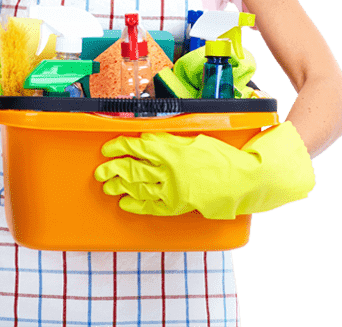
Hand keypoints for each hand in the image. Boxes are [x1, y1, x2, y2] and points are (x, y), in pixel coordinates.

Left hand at [94, 122, 315, 218]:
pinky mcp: (177, 205)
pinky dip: (136, 205)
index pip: (135, 145)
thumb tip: (148, 134)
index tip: (107, 147)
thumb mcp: (193, 137)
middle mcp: (167, 169)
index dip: (117, 146)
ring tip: (107, 186)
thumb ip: (168, 137)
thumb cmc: (219, 155)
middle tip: (99, 171)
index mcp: (170, 148)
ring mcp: (171, 189)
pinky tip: (125, 203)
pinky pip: (151, 206)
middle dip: (112, 169)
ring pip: (137, 187)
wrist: (242, 179)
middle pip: (131, 168)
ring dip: (119, 186)